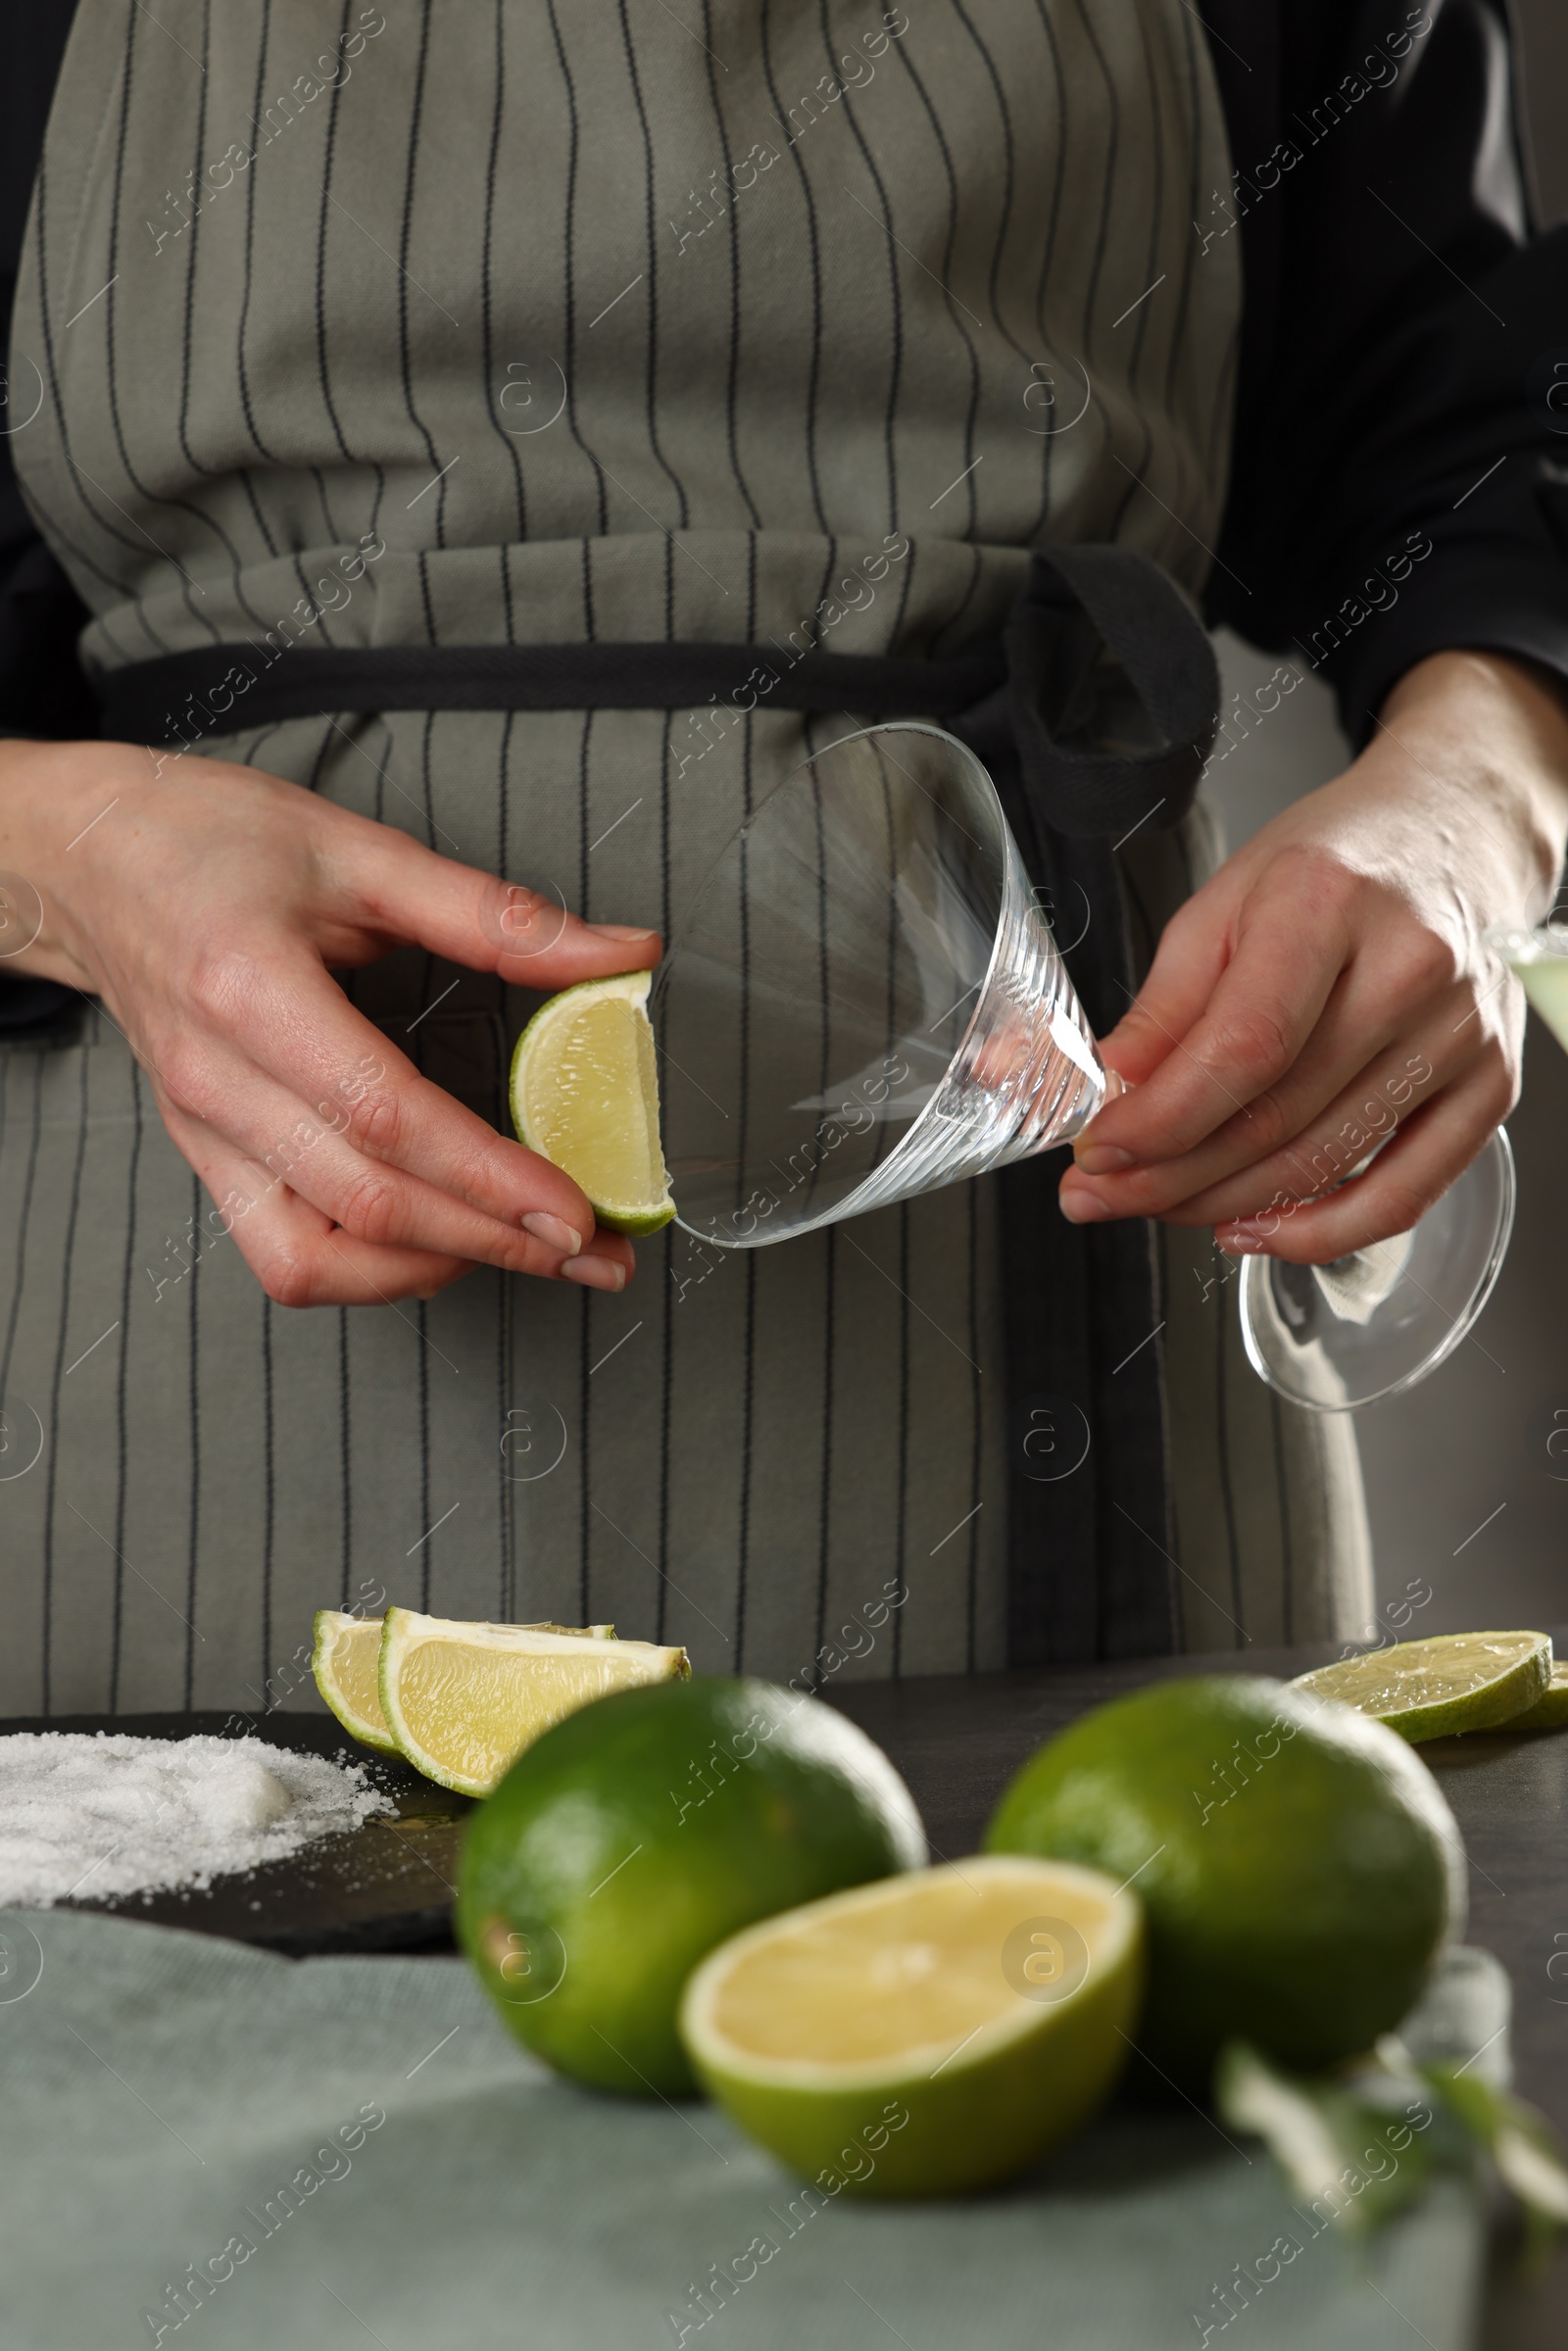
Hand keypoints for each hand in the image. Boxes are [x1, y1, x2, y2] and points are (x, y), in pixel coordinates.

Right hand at [0, 738, 660, 1304]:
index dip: (489, 1176)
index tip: (576, 1210)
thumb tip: (623, 953)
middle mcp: (219, 1081)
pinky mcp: (205, 1159)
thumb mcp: (361, 851)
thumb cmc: (209, 841)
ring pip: (318, 1259)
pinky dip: (367, 1273)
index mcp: (252, 991)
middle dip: (497, 1242)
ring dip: (435, 1271)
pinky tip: (436, 1246)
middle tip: (596, 1253)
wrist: (89, 862)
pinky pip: (284, 1258)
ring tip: (525, 1253)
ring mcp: (205, 1133)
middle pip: (368, 1205)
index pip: (386, 1116)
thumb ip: (496, 915)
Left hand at [1057, 652, 1567, 1260]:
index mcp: (1328, 904)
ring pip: (1325, 1163)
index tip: (1099, 1150)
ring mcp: (1460, 1034)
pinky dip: (1322, 1233)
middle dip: (1168, 1176)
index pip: (1242, 1049)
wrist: (1451, 837)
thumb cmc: (1333, 866)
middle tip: (1100, 1195)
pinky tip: (1254, 1232)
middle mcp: (1410, 970)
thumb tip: (1103, 1090)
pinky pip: (1407, 1193)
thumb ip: (1164, 1005)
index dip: (1161, 1119)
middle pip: (1276, 1118)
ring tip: (1156, 1207)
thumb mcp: (1223, 902)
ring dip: (1223, 1206)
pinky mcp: (1493, 1083)